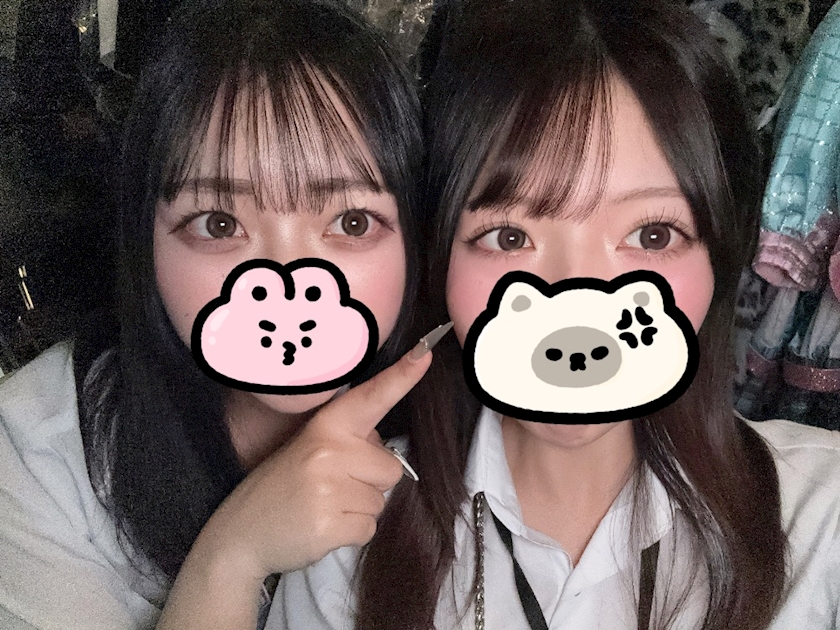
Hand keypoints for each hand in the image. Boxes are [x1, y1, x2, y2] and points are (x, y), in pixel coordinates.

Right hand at [198, 336, 433, 579]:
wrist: (241, 533)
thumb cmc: (284, 486)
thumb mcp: (309, 448)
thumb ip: (348, 441)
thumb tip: (383, 450)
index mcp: (326, 426)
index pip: (371, 397)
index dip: (402, 376)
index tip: (426, 352)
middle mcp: (329, 451)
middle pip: (392, 467)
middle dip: (371, 482)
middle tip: (332, 486)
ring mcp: (329, 489)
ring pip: (381, 501)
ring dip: (359, 508)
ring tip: (323, 506)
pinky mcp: (330, 526)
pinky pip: (369, 529)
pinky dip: (351, 533)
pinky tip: (322, 526)